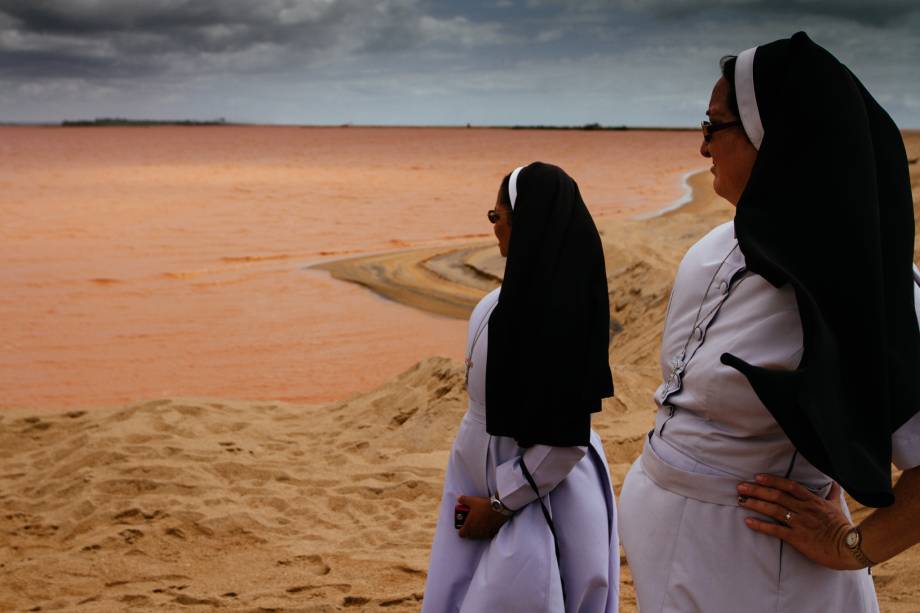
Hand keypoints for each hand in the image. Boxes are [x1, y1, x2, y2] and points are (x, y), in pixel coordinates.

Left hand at [457, 495, 509, 539]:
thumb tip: (459, 499)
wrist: (499, 508)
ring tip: (481, 520)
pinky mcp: (493, 533)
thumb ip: (463, 500)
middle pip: (470, 535)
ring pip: (479, 535)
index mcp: (468, 527)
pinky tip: (489, 522)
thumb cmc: (483, 505)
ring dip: (478, 530)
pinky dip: (487, 530)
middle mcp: (476, 533)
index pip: (461, 534)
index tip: (464, 523)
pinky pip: (487, 534)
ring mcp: (485, 534)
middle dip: (470, 529)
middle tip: (472, 520)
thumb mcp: (471, 500)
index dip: (461, 528)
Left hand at [737, 474, 861, 569]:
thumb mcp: (837, 506)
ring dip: (755, 504)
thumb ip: (832, 493)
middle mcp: (804, 509)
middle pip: (776, 496)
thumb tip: (834, 482)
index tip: (757, 477)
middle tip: (740, 487)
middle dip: (756, 490)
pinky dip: (760, 525)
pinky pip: (775, 530)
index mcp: (812, 501)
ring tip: (740, 501)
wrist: (850, 548)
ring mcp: (800, 523)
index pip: (789, 486)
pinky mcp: (797, 538)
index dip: (772, 480)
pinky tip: (748, 522)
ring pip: (773, 510)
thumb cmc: (843, 528)